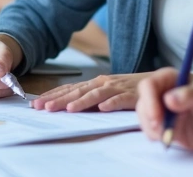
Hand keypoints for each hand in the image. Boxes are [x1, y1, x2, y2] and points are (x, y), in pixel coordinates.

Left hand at [31, 73, 150, 111]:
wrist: (156, 83)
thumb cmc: (127, 90)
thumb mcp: (105, 92)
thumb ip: (88, 98)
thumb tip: (65, 107)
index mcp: (94, 82)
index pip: (69, 88)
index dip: (53, 95)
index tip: (36, 104)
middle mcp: (103, 83)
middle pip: (78, 91)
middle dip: (59, 99)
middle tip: (43, 107)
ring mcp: (117, 88)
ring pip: (96, 95)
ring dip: (81, 101)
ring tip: (68, 109)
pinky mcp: (131, 96)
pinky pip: (120, 100)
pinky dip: (111, 103)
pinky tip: (103, 109)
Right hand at [136, 68, 192, 149]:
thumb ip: (190, 94)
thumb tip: (168, 99)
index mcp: (169, 79)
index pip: (148, 85)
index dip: (149, 101)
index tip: (157, 118)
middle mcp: (160, 92)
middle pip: (143, 103)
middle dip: (149, 119)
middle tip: (161, 132)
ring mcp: (159, 109)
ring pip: (144, 118)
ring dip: (152, 130)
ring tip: (169, 136)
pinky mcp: (161, 125)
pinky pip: (150, 131)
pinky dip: (157, 137)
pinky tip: (169, 138)